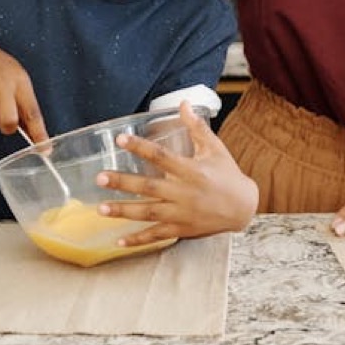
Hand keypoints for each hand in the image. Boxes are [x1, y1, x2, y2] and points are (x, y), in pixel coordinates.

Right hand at [0, 36, 48, 140]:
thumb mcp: (18, 78)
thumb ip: (25, 103)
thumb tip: (33, 133)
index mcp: (20, 81)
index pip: (32, 111)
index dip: (39, 132)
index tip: (44, 148)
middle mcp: (2, 85)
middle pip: (9, 122)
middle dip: (8, 127)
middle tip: (6, 119)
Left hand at [94, 101, 256, 243]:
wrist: (244, 208)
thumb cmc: (228, 174)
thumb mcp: (215, 148)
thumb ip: (196, 127)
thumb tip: (184, 103)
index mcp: (192, 170)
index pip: (161, 156)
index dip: (140, 147)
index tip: (120, 139)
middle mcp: (185, 193)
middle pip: (150, 187)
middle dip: (123, 183)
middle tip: (100, 177)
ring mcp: (182, 214)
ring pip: (149, 213)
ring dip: (124, 211)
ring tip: (100, 209)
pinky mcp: (182, 229)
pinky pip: (157, 236)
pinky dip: (139, 240)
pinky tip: (119, 241)